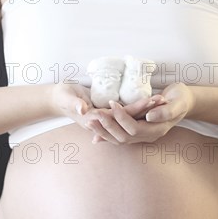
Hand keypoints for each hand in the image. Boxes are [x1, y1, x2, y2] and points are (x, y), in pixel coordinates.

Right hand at [50, 83, 166, 139]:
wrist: (58, 98)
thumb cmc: (61, 96)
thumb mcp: (66, 98)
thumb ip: (74, 104)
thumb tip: (83, 109)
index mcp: (94, 120)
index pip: (118, 117)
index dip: (133, 109)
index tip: (147, 101)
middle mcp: (103, 122)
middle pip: (128, 117)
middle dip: (144, 109)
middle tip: (160, 99)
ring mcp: (106, 118)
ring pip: (129, 115)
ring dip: (144, 108)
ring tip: (160, 99)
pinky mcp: (108, 112)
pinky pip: (126, 110)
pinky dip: (138, 106)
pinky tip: (150, 101)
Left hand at [89, 83, 194, 144]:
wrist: (184, 101)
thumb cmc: (181, 99)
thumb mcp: (178, 102)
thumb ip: (165, 111)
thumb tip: (149, 116)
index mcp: (157, 130)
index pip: (134, 128)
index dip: (122, 118)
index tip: (113, 104)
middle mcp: (148, 136)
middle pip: (123, 137)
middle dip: (107, 126)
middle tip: (94, 115)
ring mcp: (142, 135)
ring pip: (119, 139)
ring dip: (103, 132)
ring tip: (90, 123)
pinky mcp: (137, 131)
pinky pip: (120, 136)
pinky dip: (107, 135)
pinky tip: (95, 133)